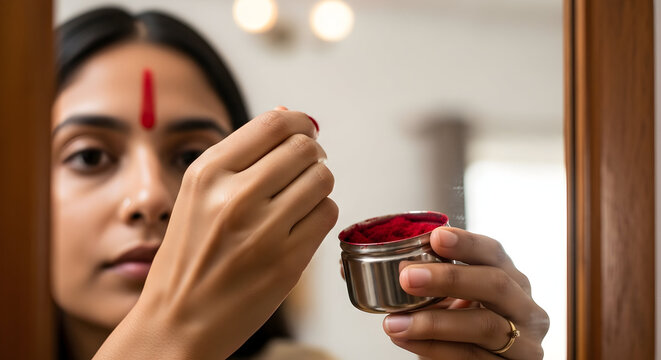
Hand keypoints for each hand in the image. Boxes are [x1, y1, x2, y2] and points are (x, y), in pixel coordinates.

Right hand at [97, 110, 337, 359]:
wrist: (178, 320)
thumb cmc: (189, 256)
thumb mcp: (197, 196)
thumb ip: (241, 155)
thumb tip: (286, 114)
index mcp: (207, 173)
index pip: (275, 123)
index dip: (299, 123)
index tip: (304, 132)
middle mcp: (234, 196)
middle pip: (304, 148)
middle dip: (312, 154)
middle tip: (305, 167)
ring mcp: (263, 230)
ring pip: (322, 179)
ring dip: (318, 184)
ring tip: (300, 199)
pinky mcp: (288, 261)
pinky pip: (327, 214)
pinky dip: (320, 214)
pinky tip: (300, 225)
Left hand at [383, 228, 548, 358]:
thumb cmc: (467, 331)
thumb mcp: (459, 302)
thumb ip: (439, 284)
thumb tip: (404, 266)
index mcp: (515, 282)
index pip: (495, 253)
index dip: (467, 243)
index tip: (436, 237)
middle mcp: (528, 310)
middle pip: (496, 284)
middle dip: (450, 278)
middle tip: (407, 277)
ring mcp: (526, 344)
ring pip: (484, 326)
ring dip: (433, 322)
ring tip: (395, 322)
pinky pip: (471, 357)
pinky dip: (433, 348)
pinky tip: (405, 339)